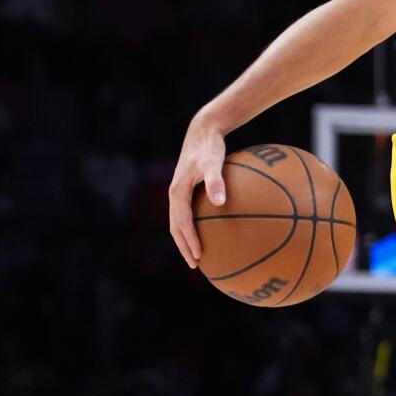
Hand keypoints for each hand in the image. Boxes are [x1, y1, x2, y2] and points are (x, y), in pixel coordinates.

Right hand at [168, 112, 228, 267]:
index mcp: (177, 192)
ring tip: (200, 255)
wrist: (203, 130)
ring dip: (187, 239)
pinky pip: (190, 213)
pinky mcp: (188, 189)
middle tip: (196, 265)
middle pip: (176, 227)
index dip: (189, 241)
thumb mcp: (213, 163)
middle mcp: (175, 194)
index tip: (199, 257)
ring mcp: (180, 192)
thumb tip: (220, 202)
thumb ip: (216, 181)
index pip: (181, 223)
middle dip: (184, 247)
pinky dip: (196, 226)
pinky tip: (213, 232)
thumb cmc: (210, 146)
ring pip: (180, 222)